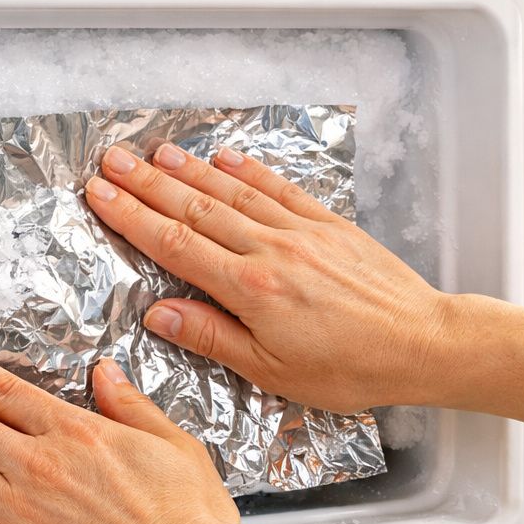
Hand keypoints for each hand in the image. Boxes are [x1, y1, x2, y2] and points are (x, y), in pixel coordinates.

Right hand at [85, 142, 455, 413]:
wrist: (422, 345)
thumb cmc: (351, 369)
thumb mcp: (271, 371)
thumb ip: (212, 336)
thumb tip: (160, 313)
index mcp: (251, 290)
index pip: (176, 246)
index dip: (133, 218)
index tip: (102, 196)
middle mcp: (271, 250)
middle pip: (196, 209)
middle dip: (148, 184)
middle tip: (112, 160)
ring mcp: (301, 232)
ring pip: (233, 192)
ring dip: (189, 170)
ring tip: (154, 152)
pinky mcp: (330, 225)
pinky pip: (280, 189)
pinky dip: (249, 170)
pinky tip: (225, 157)